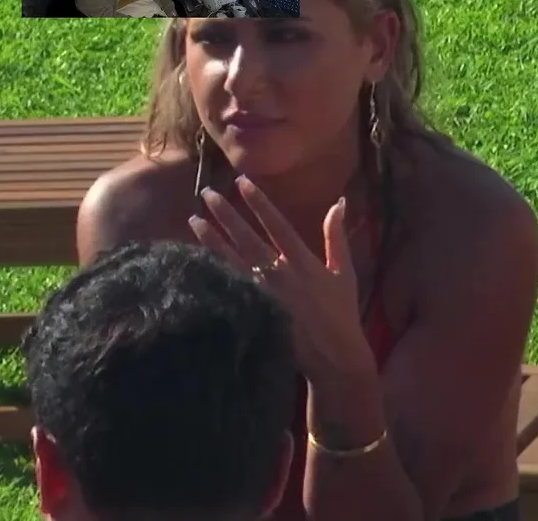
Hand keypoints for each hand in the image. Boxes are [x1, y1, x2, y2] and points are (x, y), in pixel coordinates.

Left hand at [189, 176, 376, 381]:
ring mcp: (264, 295)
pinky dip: (213, 270)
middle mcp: (281, 275)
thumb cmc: (341, 312)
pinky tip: (196, 257)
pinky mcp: (253, 312)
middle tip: (207, 193)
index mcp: (304, 262)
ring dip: (212, 239)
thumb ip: (337, 236)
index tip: (242, 182)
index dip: (259, 202)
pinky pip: (229, 287)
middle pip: (248, 238)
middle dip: (227, 214)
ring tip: (194, 219)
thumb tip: (340, 202)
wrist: (334, 355)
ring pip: (232, 261)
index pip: (277, 225)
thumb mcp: (344, 272)